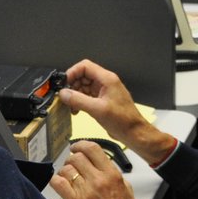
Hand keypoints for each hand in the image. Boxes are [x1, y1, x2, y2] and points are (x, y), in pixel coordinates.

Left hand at [50, 141, 164, 198]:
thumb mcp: (126, 189)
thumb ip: (113, 174)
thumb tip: (101, 166)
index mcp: (112, 175)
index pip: (92, 149)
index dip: (81, 145)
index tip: (77, 147)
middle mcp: (98, 180)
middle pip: (77, 157)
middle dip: (72, 158)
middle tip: (72, 163)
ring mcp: (85, 192)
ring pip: (67, 169)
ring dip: (65, 170)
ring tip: (67, 176)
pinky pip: (59, 184)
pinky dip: (57, 180)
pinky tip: (60, 184)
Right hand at [56, 60, 172, 164]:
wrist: (133, 132)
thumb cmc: (123, 120)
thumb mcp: (97, 109)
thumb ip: (79, 100)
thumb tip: (64, 94)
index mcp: (107, 79)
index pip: (85, 66)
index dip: (72, 72)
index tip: (64, 83)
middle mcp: (106, 82)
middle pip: (83, 76)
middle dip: (72, 85)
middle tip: (65, 96)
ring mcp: (104, 91)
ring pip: (84, 86)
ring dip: (75, 94)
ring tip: (70, 106)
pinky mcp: (102, 100)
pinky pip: (87, 95)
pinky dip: (79, 101)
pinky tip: (76, 110)